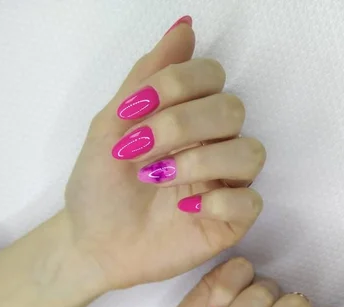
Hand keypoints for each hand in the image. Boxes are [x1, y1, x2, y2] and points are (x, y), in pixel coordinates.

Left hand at [65, 19, 264, 290]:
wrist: (91, 242)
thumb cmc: (100, 183)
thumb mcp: (111, 123)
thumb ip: (148, 75)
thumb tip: (185, 26)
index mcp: (188, 115)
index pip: (211, 76)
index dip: (176, 86)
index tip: (131, 113)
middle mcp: (213, 143)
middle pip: (232, 110)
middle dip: (182, 125)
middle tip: (139, 149)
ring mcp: (225, 182)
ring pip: (251, 152)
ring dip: (200, 161)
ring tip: (157, 178)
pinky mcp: (230, 220)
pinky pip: (251, 201)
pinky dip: (218, 201)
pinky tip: (184, 210)